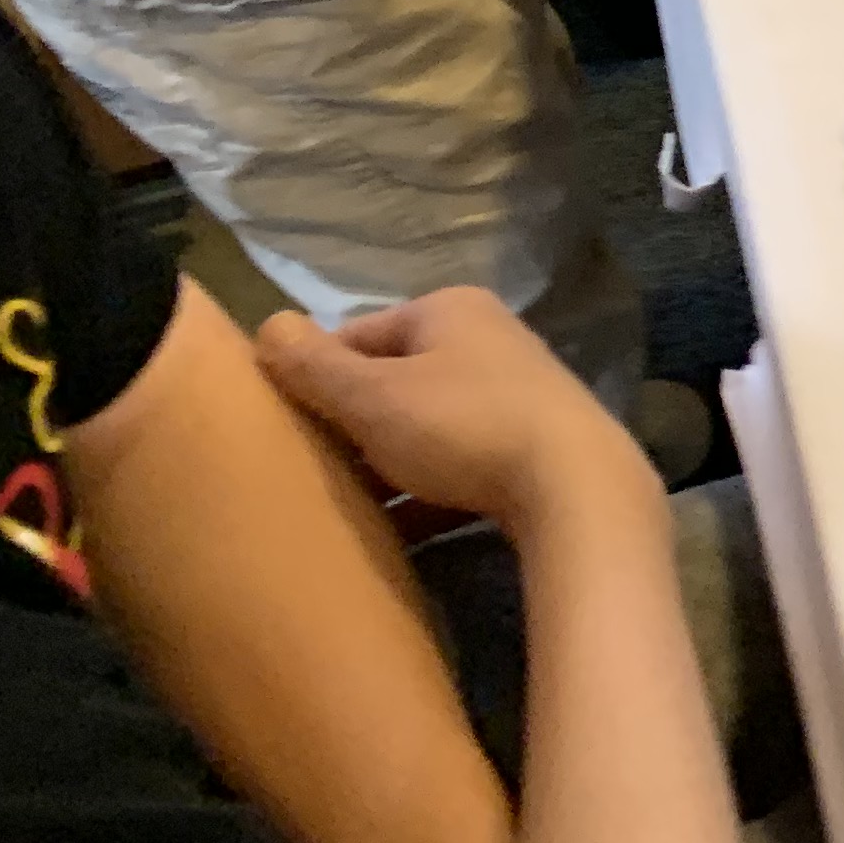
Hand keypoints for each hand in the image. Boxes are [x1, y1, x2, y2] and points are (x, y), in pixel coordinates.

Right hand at [252, 287, 650, 534]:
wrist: (576, 489)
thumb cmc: (464, 428)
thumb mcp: (374, 397)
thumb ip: (315, 366)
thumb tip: (267, 326)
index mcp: (450, 310)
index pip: (356, 335)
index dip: (312, 378)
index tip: (276, 428)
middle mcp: (487, 340)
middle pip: (392, 382)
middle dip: (349, 426)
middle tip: (306, 471)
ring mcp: (516, 394)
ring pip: (424, 428)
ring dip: (385, 465)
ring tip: (341, 507)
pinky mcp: (532, 449)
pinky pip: (458, 468)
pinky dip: (424, 495)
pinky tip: (393, 533)